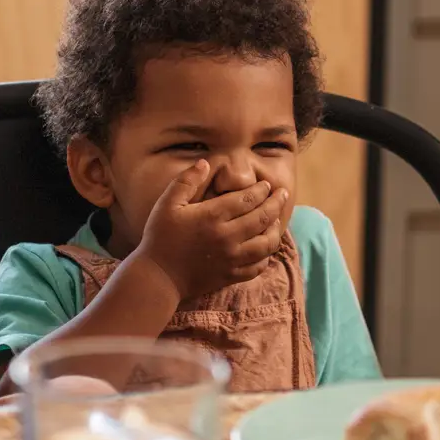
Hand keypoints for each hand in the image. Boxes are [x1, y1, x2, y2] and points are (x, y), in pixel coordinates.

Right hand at [134, 161, 288, 301]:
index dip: (261, 190)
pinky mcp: (231, 275)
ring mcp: (232, 258)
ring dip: (276, 228)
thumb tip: (206, 162)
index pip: (248, 198)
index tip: (266, 184)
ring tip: (277, 219)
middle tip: (282, 194)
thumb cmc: (160, 237)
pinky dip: (266, 255)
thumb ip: (187, 180)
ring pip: (267, 243)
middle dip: (276, 203)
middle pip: (262, 217)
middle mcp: (227, 236)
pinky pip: (259, 266)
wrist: (157, 277)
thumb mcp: (167, 203)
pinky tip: (265, 247)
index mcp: (213, 216)